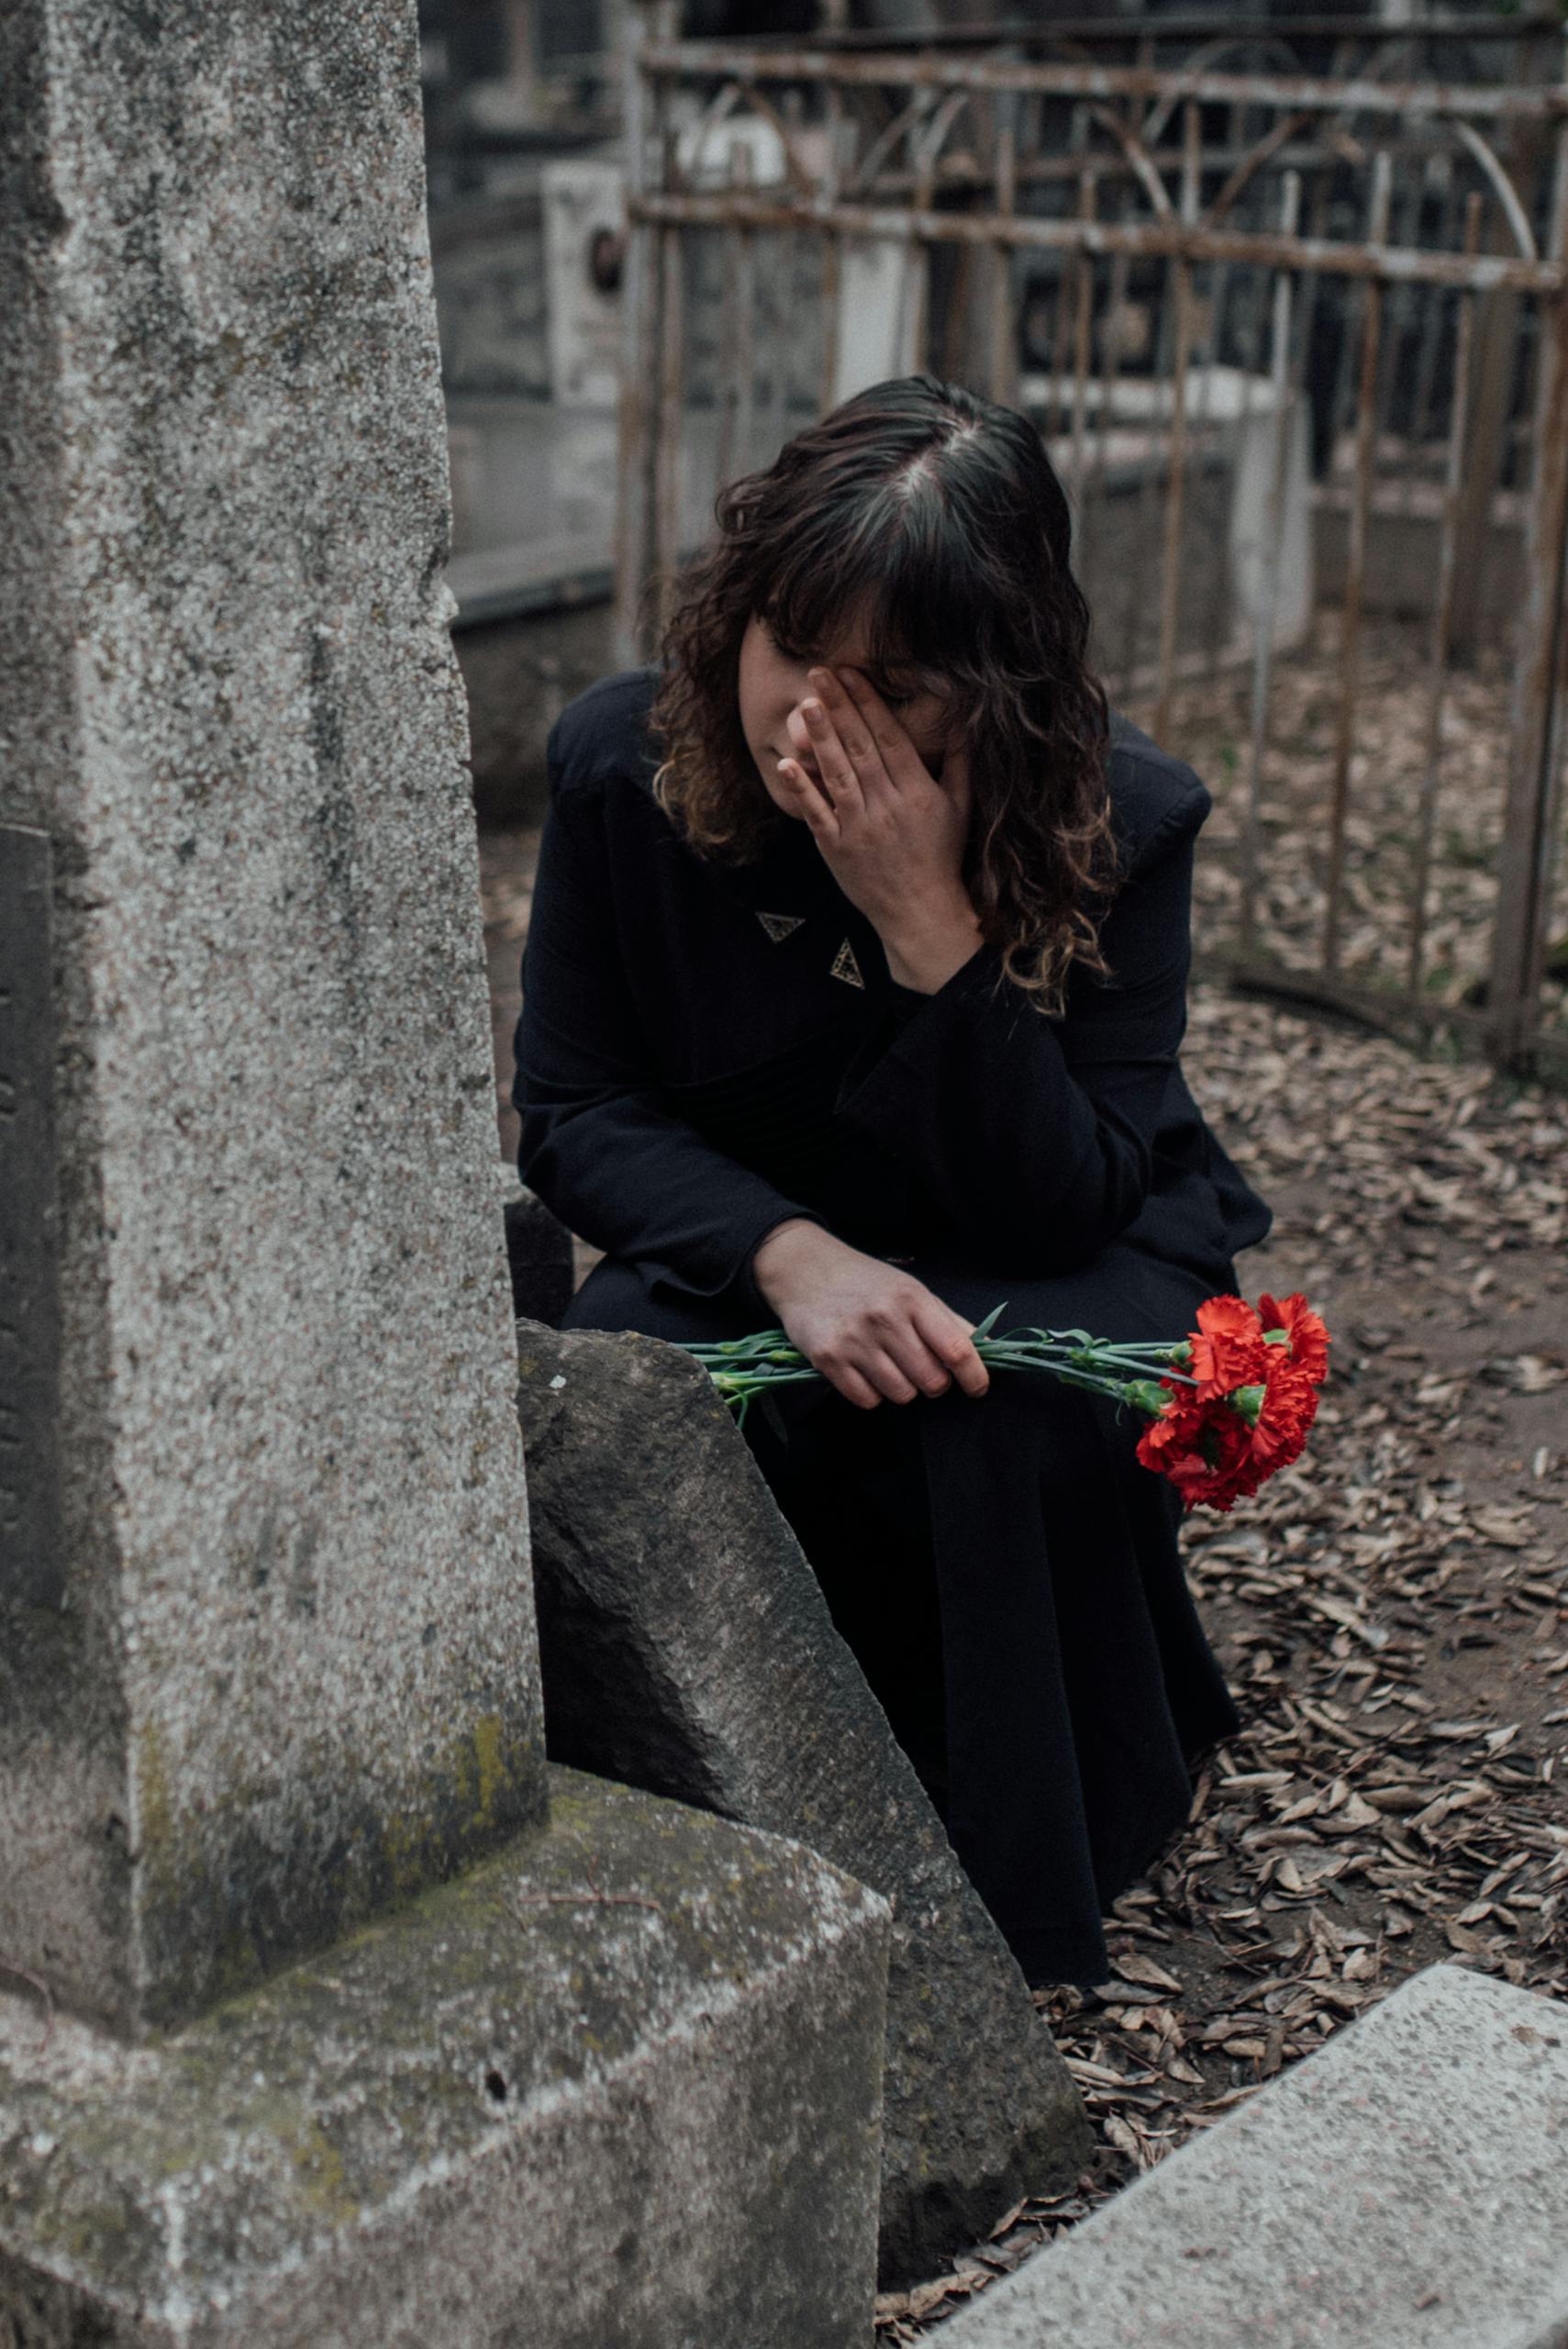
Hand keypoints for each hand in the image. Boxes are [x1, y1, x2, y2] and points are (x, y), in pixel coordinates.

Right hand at [751, 1219, 989, 1410]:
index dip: (975, 1376)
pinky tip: (866, 1371)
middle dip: (934, 1384)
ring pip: (901, 1395)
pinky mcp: (828, 1359)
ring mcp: (854, 1340)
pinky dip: (873, 1394)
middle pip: (931, 1380)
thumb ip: (950, 1321)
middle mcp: (884, 1319)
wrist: (805, 1270)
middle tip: (923, 1370)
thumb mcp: (912, 1290)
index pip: (957, 1349)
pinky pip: (867, 1400)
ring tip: (890, 1366)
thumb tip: (992, 1348)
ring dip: (903, 1389)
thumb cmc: (866, 1282)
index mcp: (912, 1299)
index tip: (978, 1387)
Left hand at [775, 666, 974, 943]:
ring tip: (806, 704)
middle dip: (839, 707)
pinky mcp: (836, 849)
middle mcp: (887, 805)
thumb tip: (965, 723)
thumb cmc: (942, 857)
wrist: (921, 912)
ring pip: (837, 774)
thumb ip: (961, 764)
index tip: (853, 673)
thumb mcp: (961, 809)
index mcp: (917, 791)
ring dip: (820, 738)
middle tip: (819, 673)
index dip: (869, 703)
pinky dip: (801, 789)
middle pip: (859, 747)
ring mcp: (859, 827)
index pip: (889, 737)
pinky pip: (816, 814)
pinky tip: (787, 764)